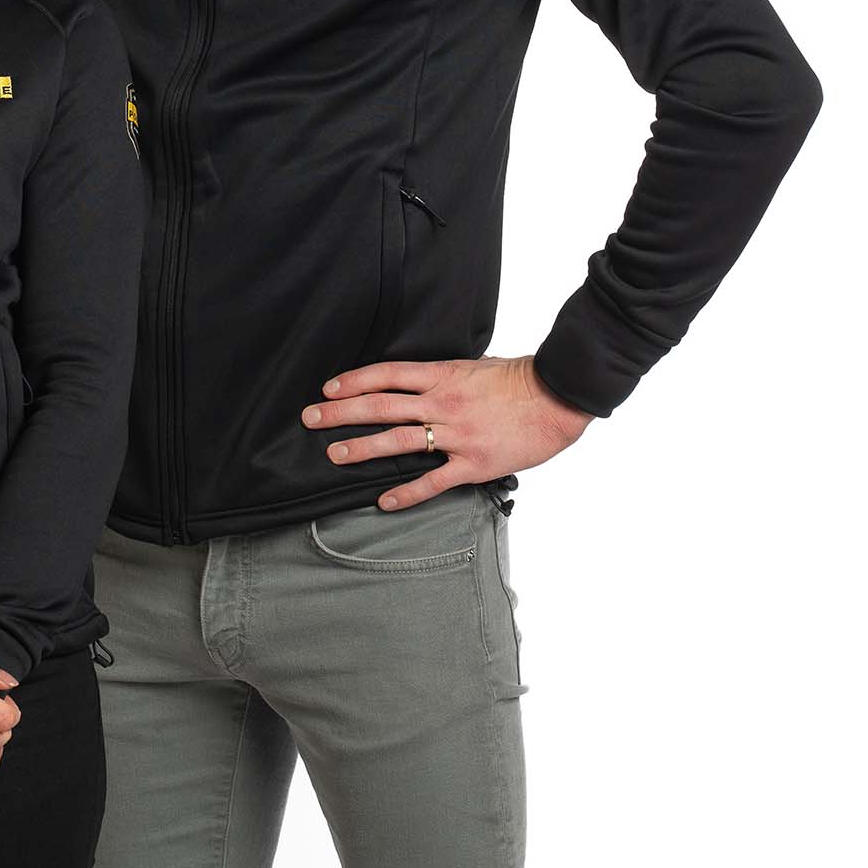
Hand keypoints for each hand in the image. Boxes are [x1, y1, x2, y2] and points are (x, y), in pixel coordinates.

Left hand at [302, 355, 591, 509]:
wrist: (557, 399)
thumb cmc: (518, 380)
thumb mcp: (474, 366)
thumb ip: (442, 376)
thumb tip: (414, 382)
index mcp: (442, 375)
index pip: (387, 374)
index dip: (354, 381)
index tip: (327, 389)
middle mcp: (443, 403)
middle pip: (382, 406)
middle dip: (342, 412)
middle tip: (310, 418)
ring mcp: (457, 434)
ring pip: (400, 441)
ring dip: (363, 448)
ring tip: (335, 454)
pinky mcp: (474, 463)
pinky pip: (434, 480)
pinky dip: (407, 492)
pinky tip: (384, 500)